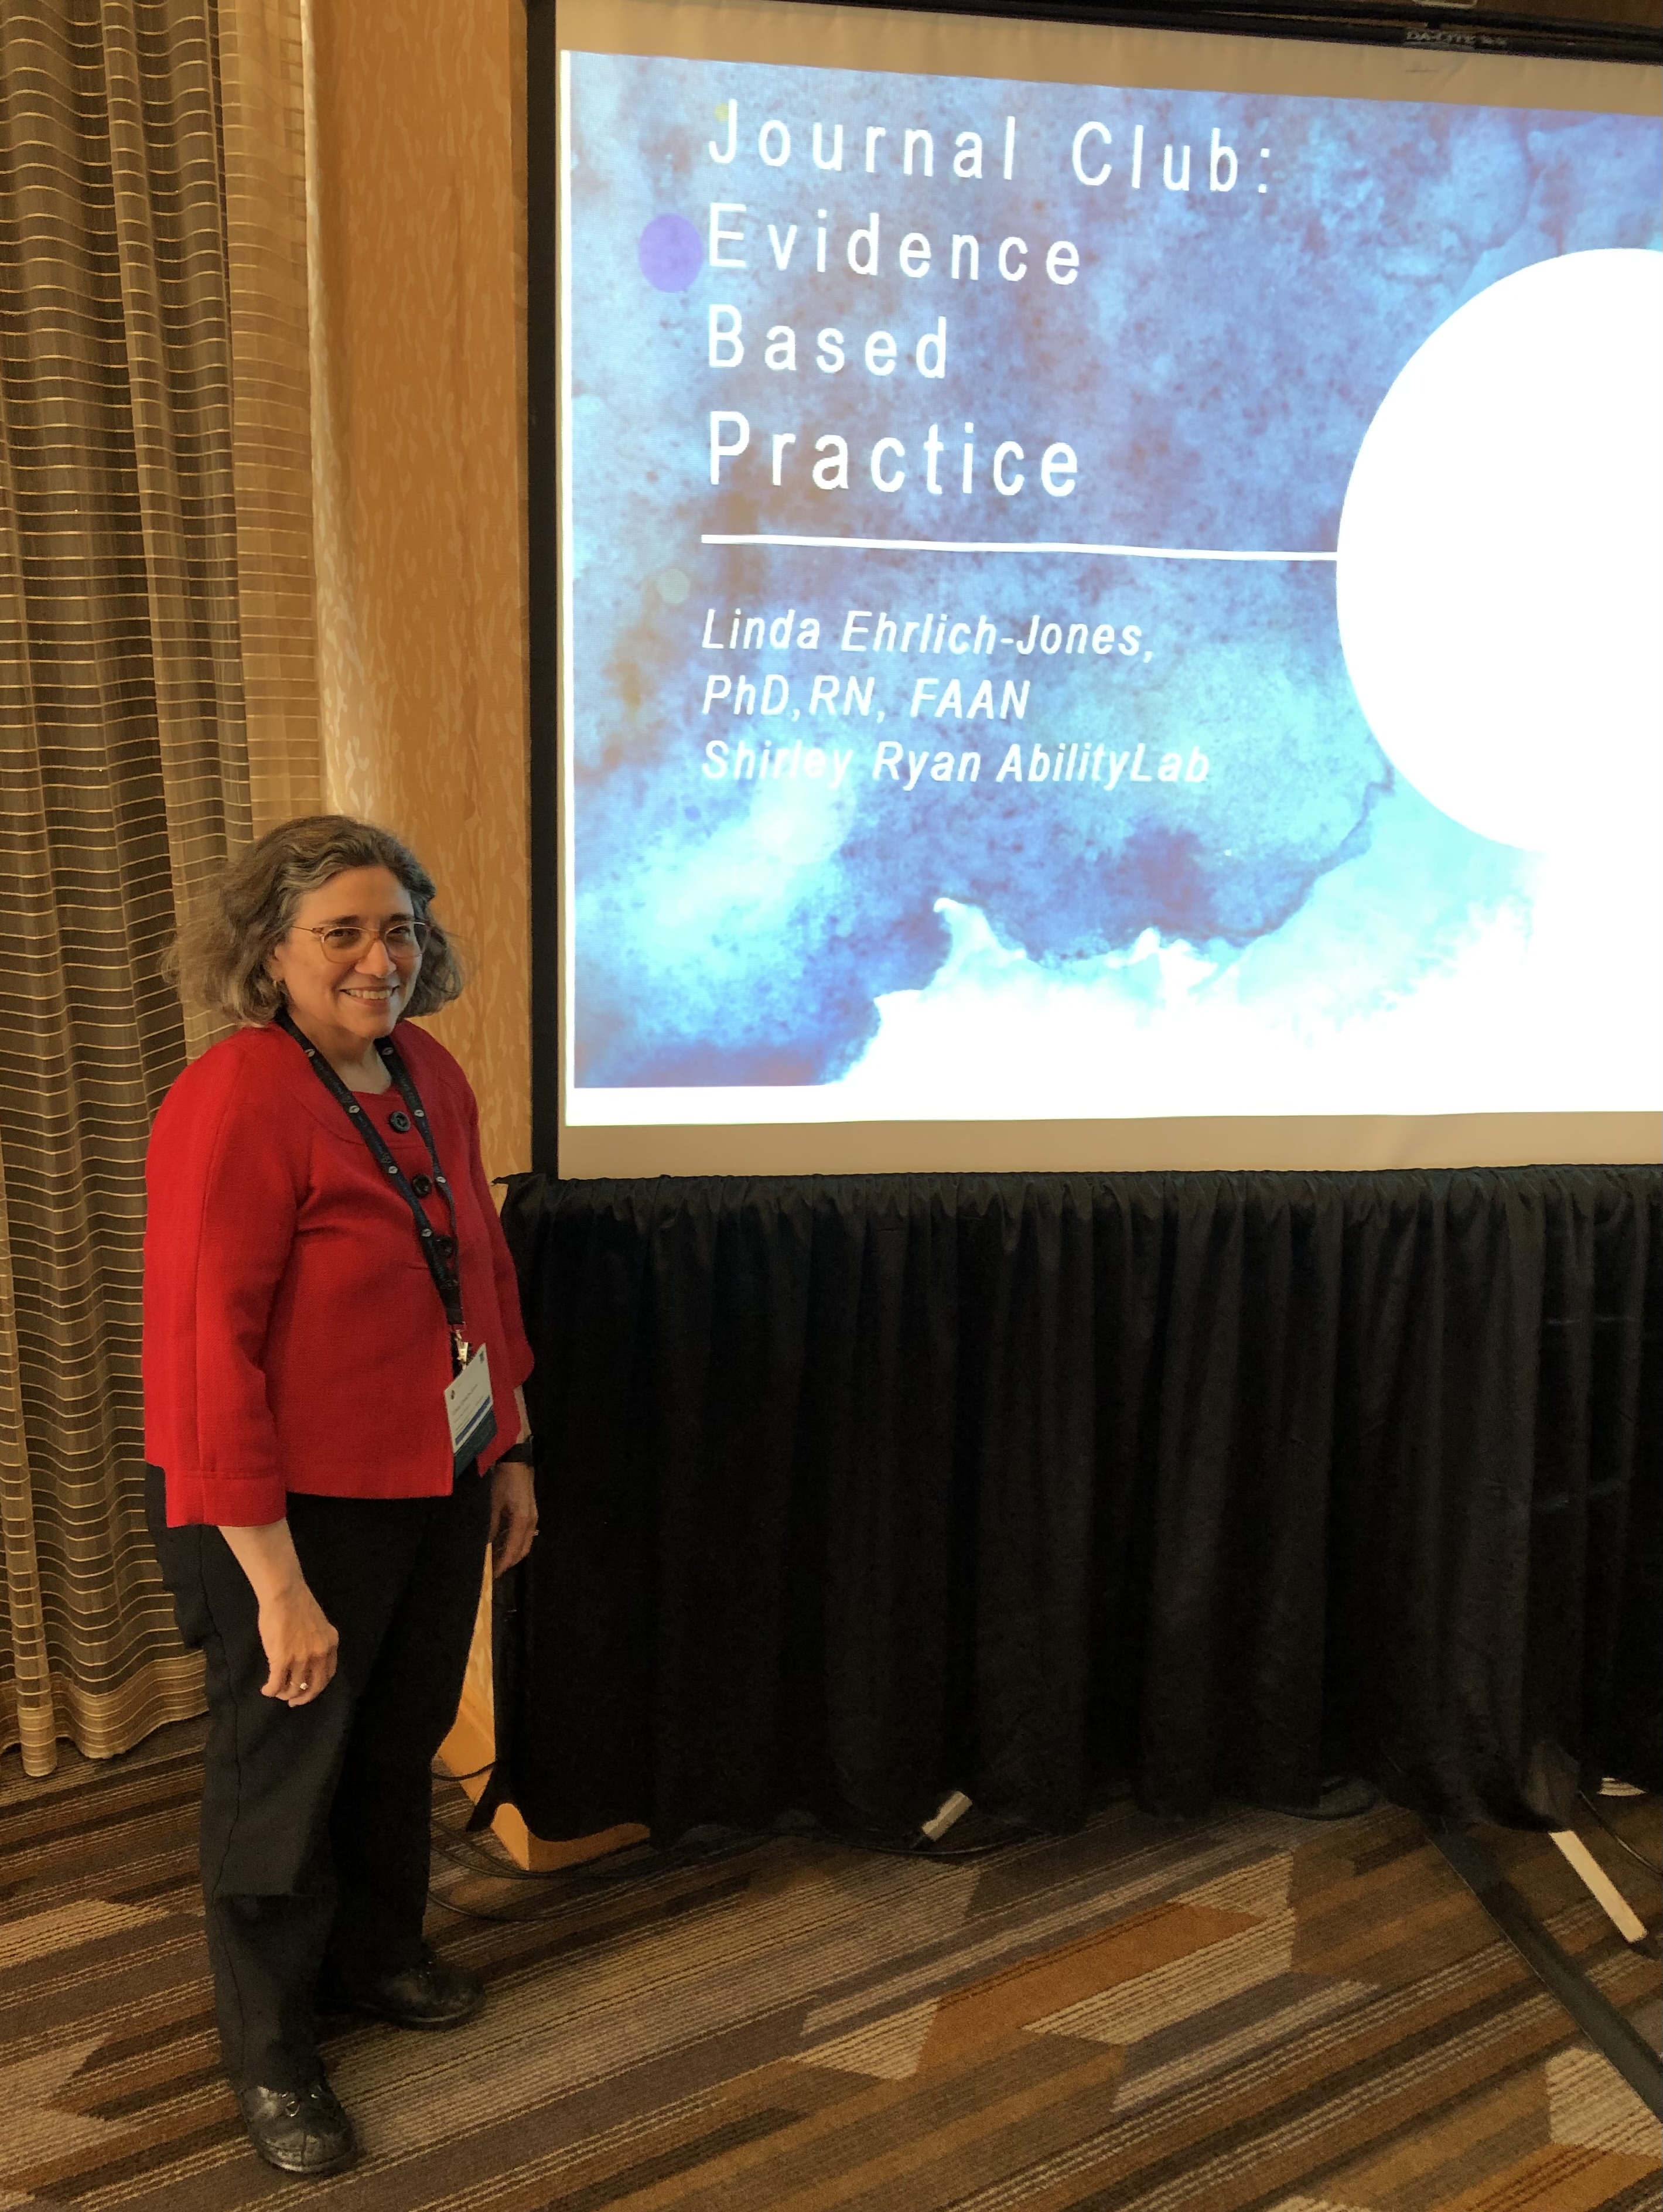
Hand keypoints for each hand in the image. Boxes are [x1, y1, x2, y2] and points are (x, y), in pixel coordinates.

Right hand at [217, 1519, 338, 1705]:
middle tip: (292, 1702)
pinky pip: (277, 1683)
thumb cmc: (298, 1604)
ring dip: (283, 1693)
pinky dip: (271, 1690)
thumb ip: (316, 1644)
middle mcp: (320, 1654)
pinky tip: (266, 1690)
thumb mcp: (318, 1626)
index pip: (327, 1675)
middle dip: (302, 1698)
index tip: (307, 1692)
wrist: (285, 1593)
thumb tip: (306, 1660)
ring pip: (294, 1687)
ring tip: (276, 1691)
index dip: (316, 1687)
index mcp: (330, 1644)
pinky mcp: (282, 1659)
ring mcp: (302, 1658)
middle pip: (313, 1686)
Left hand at [489, 1459, 537, 1574]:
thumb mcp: (493, 1504)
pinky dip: (514, 1543)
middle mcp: (531, 1522)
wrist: (516, 1460)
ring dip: (512, 1553)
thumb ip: (490, 1527)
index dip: (503, 1564)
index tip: (492, 1575)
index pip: (513, 1551)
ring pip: (524, 1543)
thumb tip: (485, 1546)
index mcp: (522, 1521)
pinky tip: (503, 1544)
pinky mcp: (530, 1512)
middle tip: (493, 1570)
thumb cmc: (503, 1480)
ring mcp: (533, 1517)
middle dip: (509, 1562)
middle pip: (522, 1550)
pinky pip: (524, 1535)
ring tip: (496, 1559)